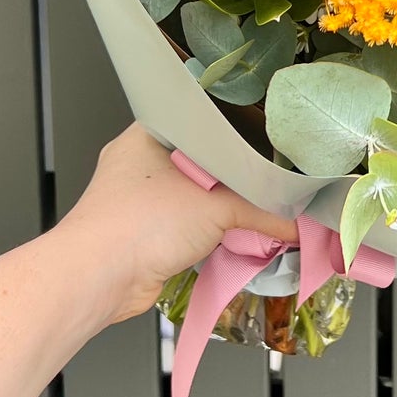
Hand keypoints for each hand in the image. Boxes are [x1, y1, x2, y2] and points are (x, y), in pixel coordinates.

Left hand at [56, 124, 295, 324]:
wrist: (98, 280)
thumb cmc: (143, 222)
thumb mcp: (216, 207)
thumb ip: (262, 210)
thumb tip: (299, 221)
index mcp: (150, 132)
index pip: (203, 117)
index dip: (237, 124)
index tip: (269, 129)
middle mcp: (141, 160)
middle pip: (203, 157)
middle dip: (235, 169)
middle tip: (274, 167)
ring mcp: (140, 197)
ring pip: (194, 192)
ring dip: (222, 202)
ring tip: (263, 198)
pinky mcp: (145, 231)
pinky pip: (187, 221)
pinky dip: (210, 228)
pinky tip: (238, 230)